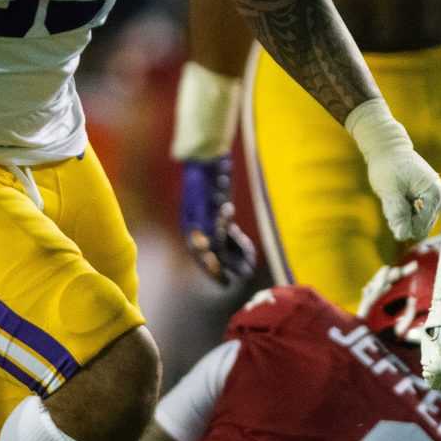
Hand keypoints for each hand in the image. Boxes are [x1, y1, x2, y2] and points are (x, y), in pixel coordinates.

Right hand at [178, 156, 257, 287]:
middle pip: (214, 253)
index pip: (201, 255)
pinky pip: (230, 234)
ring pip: (224, 245)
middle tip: (245, 275)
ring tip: (250, 267)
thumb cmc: (201, 181)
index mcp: (190, 228)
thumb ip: (205, 229)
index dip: (212, 270)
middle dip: (229, 265)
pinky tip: (249, 251)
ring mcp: (210, 220)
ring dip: (237, 256)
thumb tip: (207, 251)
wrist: (205, 157)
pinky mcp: (221, 213)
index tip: (225, 282)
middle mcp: (199, 227)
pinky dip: (239, 242)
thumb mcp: (202, 206)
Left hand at [344, 97, 440, 242]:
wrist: (389, 149)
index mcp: (434, 194)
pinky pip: (417, 219)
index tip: (392, 202)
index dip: (402, 222)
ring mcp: (437, 200)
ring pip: (418, 225)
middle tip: (393, 200)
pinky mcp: (430, 201)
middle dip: (403, 220)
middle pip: (421, 228)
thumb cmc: (388, 167)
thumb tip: (402, 236)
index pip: (420, 226)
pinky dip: (405, 213)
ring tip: (397, 197)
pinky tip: (401, 198)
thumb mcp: (389, 190)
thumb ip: (397, 213)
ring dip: (404, 217)